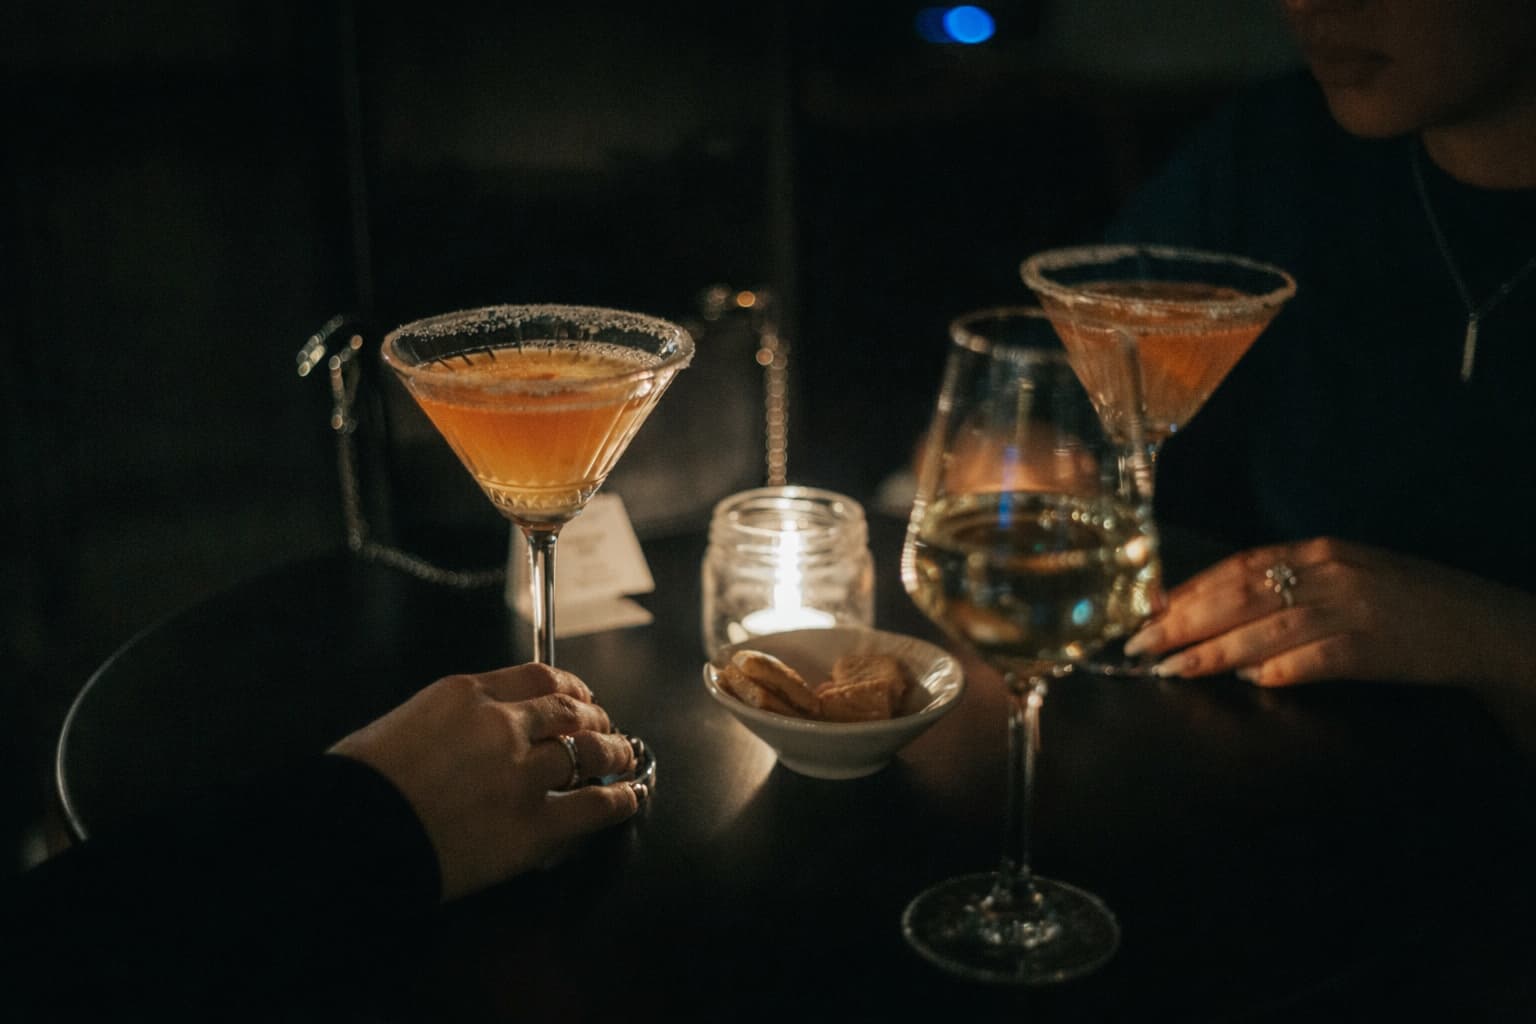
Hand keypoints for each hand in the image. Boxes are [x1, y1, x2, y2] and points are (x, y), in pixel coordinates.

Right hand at [329, 663, 643, 901]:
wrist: (347, 837)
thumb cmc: (357, 787)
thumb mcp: (401, 725)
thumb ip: (448, 721)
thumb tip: (473, 732)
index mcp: (466, 694)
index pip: (537, 677)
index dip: (568, 687)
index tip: (578, 696)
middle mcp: (503, 725)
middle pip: (569, 712)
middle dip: (593, 719)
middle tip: (603, 728)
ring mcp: (522, 775)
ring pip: (588, 753)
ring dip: (612, 754)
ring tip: (622, 757)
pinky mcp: (532, 826)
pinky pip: (593, 807)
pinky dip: (618, 800)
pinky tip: (628, 798)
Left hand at [1123, 537, 1535, 686]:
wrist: (1480, 624)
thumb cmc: (1402, 602)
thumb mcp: (1342, 576)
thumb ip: (1286, 586)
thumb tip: (1217, 614)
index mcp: (1319, 551)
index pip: (1239, 567)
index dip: (1189, 590)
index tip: (1146, 611)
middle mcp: (1330, 572)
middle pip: (1242, 595)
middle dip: (1184, 621)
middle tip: (1139, 646)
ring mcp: (1354, 609)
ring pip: (1270, 628)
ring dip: (1217, 651)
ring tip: (1174, 669)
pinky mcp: (1376, 646)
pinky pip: (1319, 658)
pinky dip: (1282, 669)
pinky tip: (1252, 682)